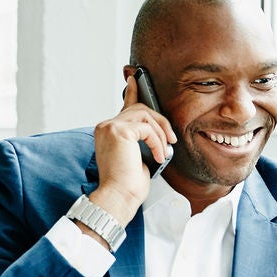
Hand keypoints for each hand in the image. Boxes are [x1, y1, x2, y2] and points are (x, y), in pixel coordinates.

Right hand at [81, 73, 175, 241]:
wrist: (118, 197)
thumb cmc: (127, 185)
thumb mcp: (137, 158)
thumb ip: (140, 140)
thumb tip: (156, 132)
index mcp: (108, 131)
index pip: (124, 106)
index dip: (132, 92)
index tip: (135, 78)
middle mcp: (105, 126)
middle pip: (140, 109)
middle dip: (160, 122)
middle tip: (170, 139)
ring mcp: (110, 127)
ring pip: (145, 116)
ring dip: (160, 133)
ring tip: (165, 151)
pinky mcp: (119, 131)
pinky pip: (147, 128)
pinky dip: (157, 141)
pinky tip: (158, 155)